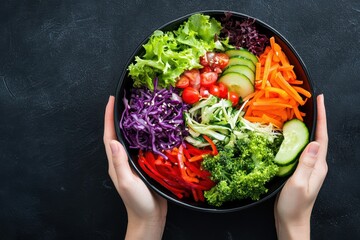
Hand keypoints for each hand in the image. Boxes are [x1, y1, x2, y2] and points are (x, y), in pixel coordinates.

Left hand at [103, 96, 166, 239]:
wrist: (150, 216)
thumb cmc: (137, 202)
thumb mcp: (126, 182)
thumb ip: (120, 163)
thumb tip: (114, 141)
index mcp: (115, 162)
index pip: (109, 135)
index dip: (109, 117)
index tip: (111, 100)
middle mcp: (122, 159)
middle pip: (118, 133)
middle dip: (118, 116)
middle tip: (125, 99)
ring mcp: (133, 162)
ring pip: (130, 137)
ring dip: (131, 122)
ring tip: (137, 108)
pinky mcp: (144, 164)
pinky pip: (142, 145)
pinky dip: (144, 134)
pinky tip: (152, 128)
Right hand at [275, 94, 327, 239]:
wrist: (291, 220)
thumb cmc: (295, 205)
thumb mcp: (299, 183)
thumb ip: (306, 163)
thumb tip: (314, 143)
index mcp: (318, 165)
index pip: (322, 137)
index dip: (322, 117)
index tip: (320, 100)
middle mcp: (316, 164)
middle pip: (318, 136)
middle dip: (316, 117)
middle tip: (310, 102)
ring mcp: (308, 167)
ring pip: (309, 141)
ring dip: (307, 126)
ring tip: (300, 113)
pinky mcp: (300, 170)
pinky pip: (300, 149)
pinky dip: (296, 138)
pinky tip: (289, 135)